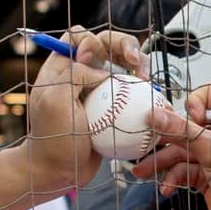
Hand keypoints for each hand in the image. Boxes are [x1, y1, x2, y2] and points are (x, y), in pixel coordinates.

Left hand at [19, 26, 143, 186]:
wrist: (59, 172)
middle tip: (134, 62)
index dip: (89, 41)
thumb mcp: (56, 101)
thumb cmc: (52, 138)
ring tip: (145, 79)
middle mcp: (82, 75)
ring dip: (140, 66)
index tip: (90, 60)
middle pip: (108, 46)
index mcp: (62, 68)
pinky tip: (158, 100)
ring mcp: (100, 92)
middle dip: (125, 45)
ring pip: (125, 67)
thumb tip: (103, 72)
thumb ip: (74, 74)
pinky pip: (134, 95)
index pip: (78, 37)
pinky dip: (147, 94)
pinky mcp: (114, 110)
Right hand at [140, 85, 210, 209]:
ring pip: (181, 153)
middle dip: (164, 137)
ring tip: (140, 172)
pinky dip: (173, 180)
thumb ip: (182, 131)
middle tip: (140, 143)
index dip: (193, 104)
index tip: (186, 117)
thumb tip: (154, 113)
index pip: (208, 96)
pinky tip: (165, 189)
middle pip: (186, 127)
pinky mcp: (208, 177)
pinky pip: (184, 173)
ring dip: (161, 163)